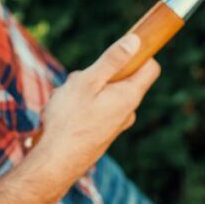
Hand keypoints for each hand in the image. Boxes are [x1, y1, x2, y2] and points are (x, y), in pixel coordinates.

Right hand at [30, 33, 160, 185]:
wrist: (54, 162)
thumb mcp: (88, 81)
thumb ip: (113, 60)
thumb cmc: (68, 120)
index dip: (139, 53)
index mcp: (129, 96)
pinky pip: (96, 109)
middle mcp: (127, 112)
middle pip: (123, 78)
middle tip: (79, 81)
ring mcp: (115, 125)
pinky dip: (82, 106)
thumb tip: (136, 41)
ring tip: (65, 100)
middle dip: (101, 73)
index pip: (151, 67)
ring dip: (87, 90)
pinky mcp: (102, 134)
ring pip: (105, 94)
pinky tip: (63, 114)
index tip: (119, 48)